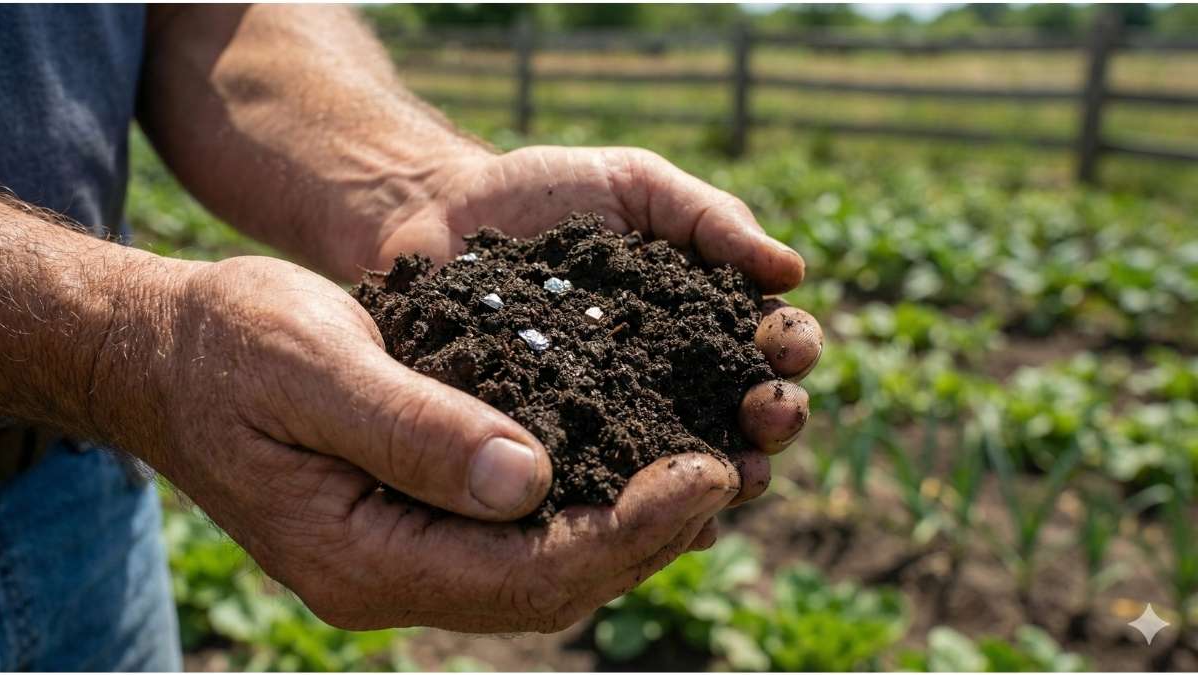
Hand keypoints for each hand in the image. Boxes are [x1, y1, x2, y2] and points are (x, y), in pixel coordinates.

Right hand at [136, 255, 738, 631]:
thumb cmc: (231, 346)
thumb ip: (412, 427)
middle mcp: (394, 575)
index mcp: (362, 555)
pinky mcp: (423, 520)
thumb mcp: (313, 366)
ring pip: (549, 566)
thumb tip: (530, 481)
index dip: (628, 530)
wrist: (173, 355)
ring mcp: (409, 555)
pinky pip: (528, 533)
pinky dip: (594, 501)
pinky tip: (644, 456)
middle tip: (737, 467)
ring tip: (717, 466)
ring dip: (638, 525)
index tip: (707, 472)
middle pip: (553, 584)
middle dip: (654, 534)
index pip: (525, 573)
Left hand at [370, 146, 823, 506]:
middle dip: (771, 417)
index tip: (789, 344)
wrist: (437, 215)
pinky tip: (657, 517)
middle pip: (741, 414)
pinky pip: (604, 490)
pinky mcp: (555, 453)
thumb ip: (709, 217)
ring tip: (733, 476)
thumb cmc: (545, 195)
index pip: (767, 341)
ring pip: (684, 465)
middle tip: (771, 415)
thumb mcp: (635, 185)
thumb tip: (792, 269)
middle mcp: (667, 382)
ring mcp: (613, 425)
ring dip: (723, 476)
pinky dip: (639, 509)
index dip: (790, 345)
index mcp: (699, 320)